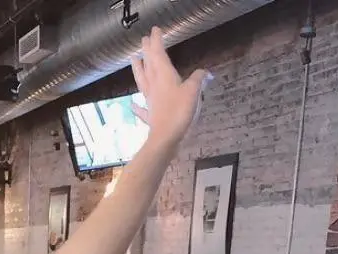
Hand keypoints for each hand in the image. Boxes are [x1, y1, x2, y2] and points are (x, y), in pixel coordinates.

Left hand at [131, 26, 211, 148]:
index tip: (155, 31)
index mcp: (164, 75)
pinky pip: (142, 109)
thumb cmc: (179, 111)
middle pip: (149, 64)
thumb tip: (205, 72)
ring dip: (137, 69)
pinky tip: (132, 104)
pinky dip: (137, 106)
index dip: (156, 41)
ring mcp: (150, 100)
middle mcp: (154, 85)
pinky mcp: (150, 115)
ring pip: (142, 80)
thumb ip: (198, 79)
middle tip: (143, 40)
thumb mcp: (193, 92)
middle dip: (146, 51)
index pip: (159, 54)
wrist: (166, 138)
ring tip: (133, 60)